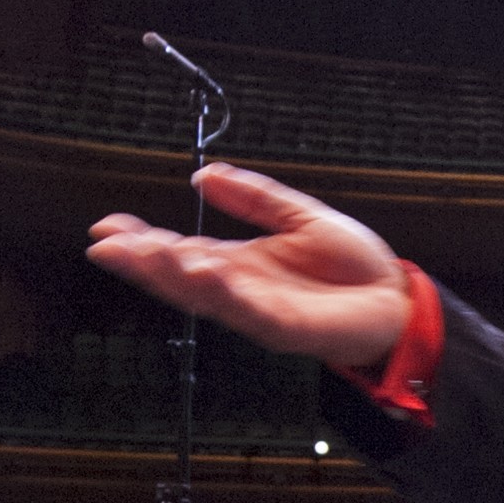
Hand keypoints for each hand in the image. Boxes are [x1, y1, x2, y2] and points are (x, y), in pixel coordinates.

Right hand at [86, 162, 411, 369]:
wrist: (396, 297)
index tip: (109, 226)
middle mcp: (241, 288)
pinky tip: (205, 274)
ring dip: (174, 277)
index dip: (144, 240)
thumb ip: (255, 198)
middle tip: (108, 246)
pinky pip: (249, 311)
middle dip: (144, 262)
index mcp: (240, 262)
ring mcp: (259, 310)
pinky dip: (225, 294)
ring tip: (147, 255)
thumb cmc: (352, 266)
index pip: (181, 250)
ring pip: (206, 296)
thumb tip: (205, 174)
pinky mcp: (285, 327)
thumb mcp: (300, 217)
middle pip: (180, 276)